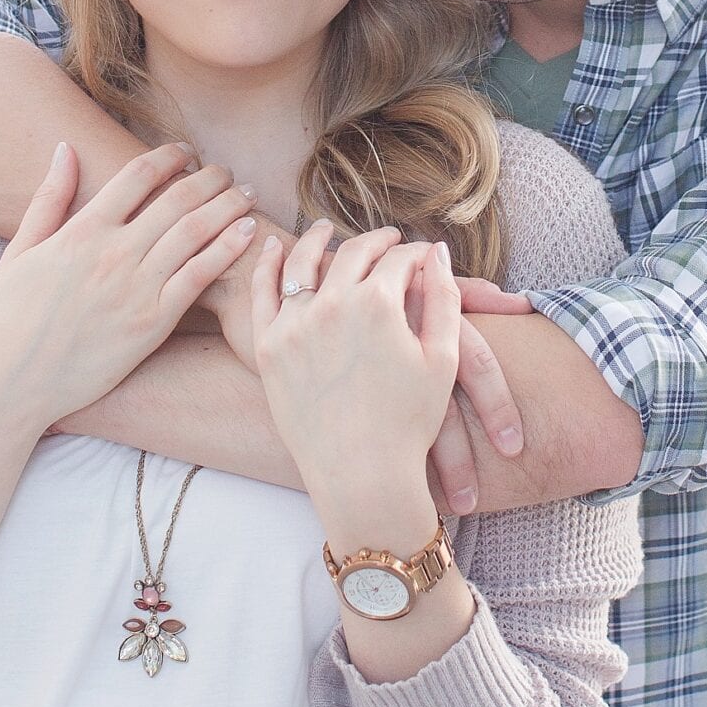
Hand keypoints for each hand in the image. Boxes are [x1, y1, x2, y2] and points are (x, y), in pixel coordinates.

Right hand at [0, 141, 258, 426]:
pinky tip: (249, 232)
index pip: (137, 175)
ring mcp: (136, 288)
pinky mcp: (153, 323)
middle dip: (209, 178)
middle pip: (176, 199)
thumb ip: (49, 198)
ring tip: (247, 194)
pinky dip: (228, 249)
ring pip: (196, 231)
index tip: (185, 153)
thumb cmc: (8, 319)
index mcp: (82, 231)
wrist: (11, 383)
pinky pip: (200, 277)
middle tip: (227, 171)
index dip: (168, 156)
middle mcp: (113, 253)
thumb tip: (65, 148)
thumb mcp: (20, 251)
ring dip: (228, 205)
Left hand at [250, 220, 460, 511]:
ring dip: (318, 238)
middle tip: (388, 240)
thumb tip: (436, 250)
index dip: (417, 255)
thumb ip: (443, 297)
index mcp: (379, 303)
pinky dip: (268, 264)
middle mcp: (332, 305)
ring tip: (328, 230)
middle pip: (355, 253)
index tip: (423, 257)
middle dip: (377, 241)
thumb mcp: (443, 358)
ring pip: (303, 262)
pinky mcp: (268, 348)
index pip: (401, 259)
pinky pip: (262, 294)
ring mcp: (294, 325)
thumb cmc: (409, 422)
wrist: (362, 476)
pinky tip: (274, 248)